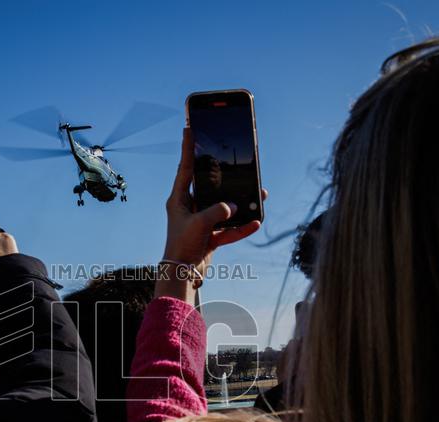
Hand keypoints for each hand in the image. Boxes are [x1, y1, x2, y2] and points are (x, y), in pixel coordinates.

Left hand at [156, 128, 265, 301]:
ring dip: (241, 203)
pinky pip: (229, 228)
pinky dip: (242, 227)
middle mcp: (189, 208)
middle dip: (225, 177)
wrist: (182, 275)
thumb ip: (217, 212)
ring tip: (259, 194)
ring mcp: (201, 221)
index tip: (189, 128)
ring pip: (224, 207)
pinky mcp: (210, 236)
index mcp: (179, 199)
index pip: (185, 168)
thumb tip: (234, 206)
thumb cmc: (182, 246)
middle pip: (209, 186)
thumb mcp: (200, 224)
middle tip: (236, 161)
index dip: (188, 148)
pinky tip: (256, 222)